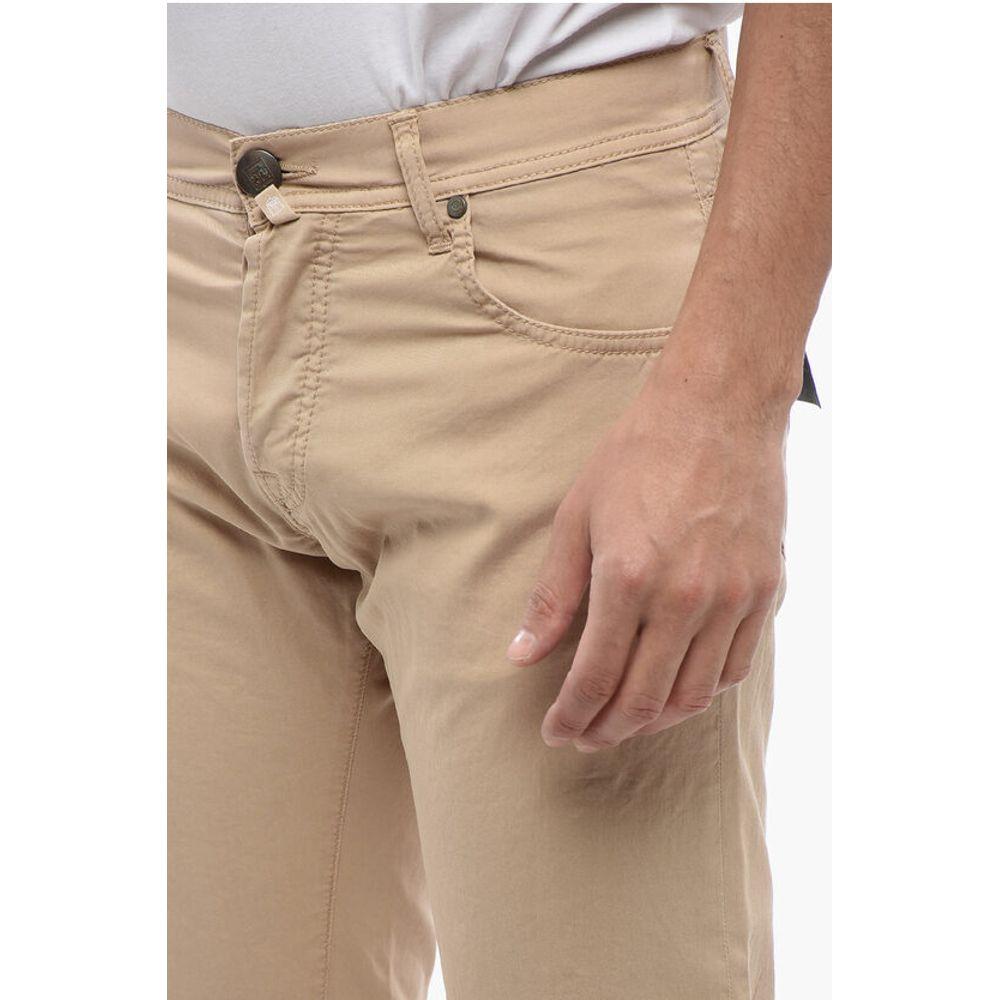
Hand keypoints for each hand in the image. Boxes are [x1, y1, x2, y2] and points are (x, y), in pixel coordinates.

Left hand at [506, 352, 788, 750]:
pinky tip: (676, 690)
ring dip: (654, 720)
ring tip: (626, 721)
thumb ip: (552, 595)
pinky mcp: (765, 590)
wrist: (717, 410)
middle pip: (642, 699)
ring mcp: (731, 597)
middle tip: (584, 738)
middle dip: (606, 729)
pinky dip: (702, 692)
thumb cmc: (637, 455)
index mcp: (627, 577)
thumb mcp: (576, 517)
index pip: (593, 677)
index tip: (554, 732)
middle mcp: (684, 598)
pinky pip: (734, 667)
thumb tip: (521, 656)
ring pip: (693, 695)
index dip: (570, 715)